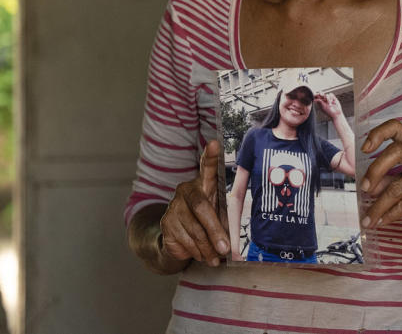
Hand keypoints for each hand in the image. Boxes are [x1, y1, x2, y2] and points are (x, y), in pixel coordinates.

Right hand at [159, 140, 229, 265]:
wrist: (178, 242)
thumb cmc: (206, 224)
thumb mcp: (219, 218)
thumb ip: (226, 224)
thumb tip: (234, 245)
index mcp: (203, 184)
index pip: (207, 167)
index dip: (211, 156)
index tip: (215, 143)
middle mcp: (186, 190)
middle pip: (201, 207)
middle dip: (215, 230)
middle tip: (225, 248)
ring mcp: (174, 206)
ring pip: (194, 228)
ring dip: (208, 247)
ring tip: (216, 258)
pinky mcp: (166, 223)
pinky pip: (185, 240)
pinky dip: (197, 252)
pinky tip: (202, 255)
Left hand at [314, 92, 343, 118]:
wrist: (336, 113)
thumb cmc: (329, 111)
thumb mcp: (323, 107)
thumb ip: (320, 102)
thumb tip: (314, 99)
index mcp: (320, 102)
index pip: (317, 97)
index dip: (316, 94)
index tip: (316, 94)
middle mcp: (324, 100)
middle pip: (321, 94)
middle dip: (321, 93)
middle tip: (321, 95)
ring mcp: (328, 99)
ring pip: (326, 94)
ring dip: (328, 98)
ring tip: (329, 103)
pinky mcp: (333, 98)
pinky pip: (331, 94)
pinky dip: (331, 97)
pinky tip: (332, 101)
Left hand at [360, 119, 401, 231]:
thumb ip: (390, 179)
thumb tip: (367, 186)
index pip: (396, 127)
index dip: (377, 134)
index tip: (365, 149)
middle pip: (394, 152)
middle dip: (374, 171)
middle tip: (364, 188)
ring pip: (396, 188)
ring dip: (378, 206)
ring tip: (368, 218)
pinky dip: (389, 215)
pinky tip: (382, 221)